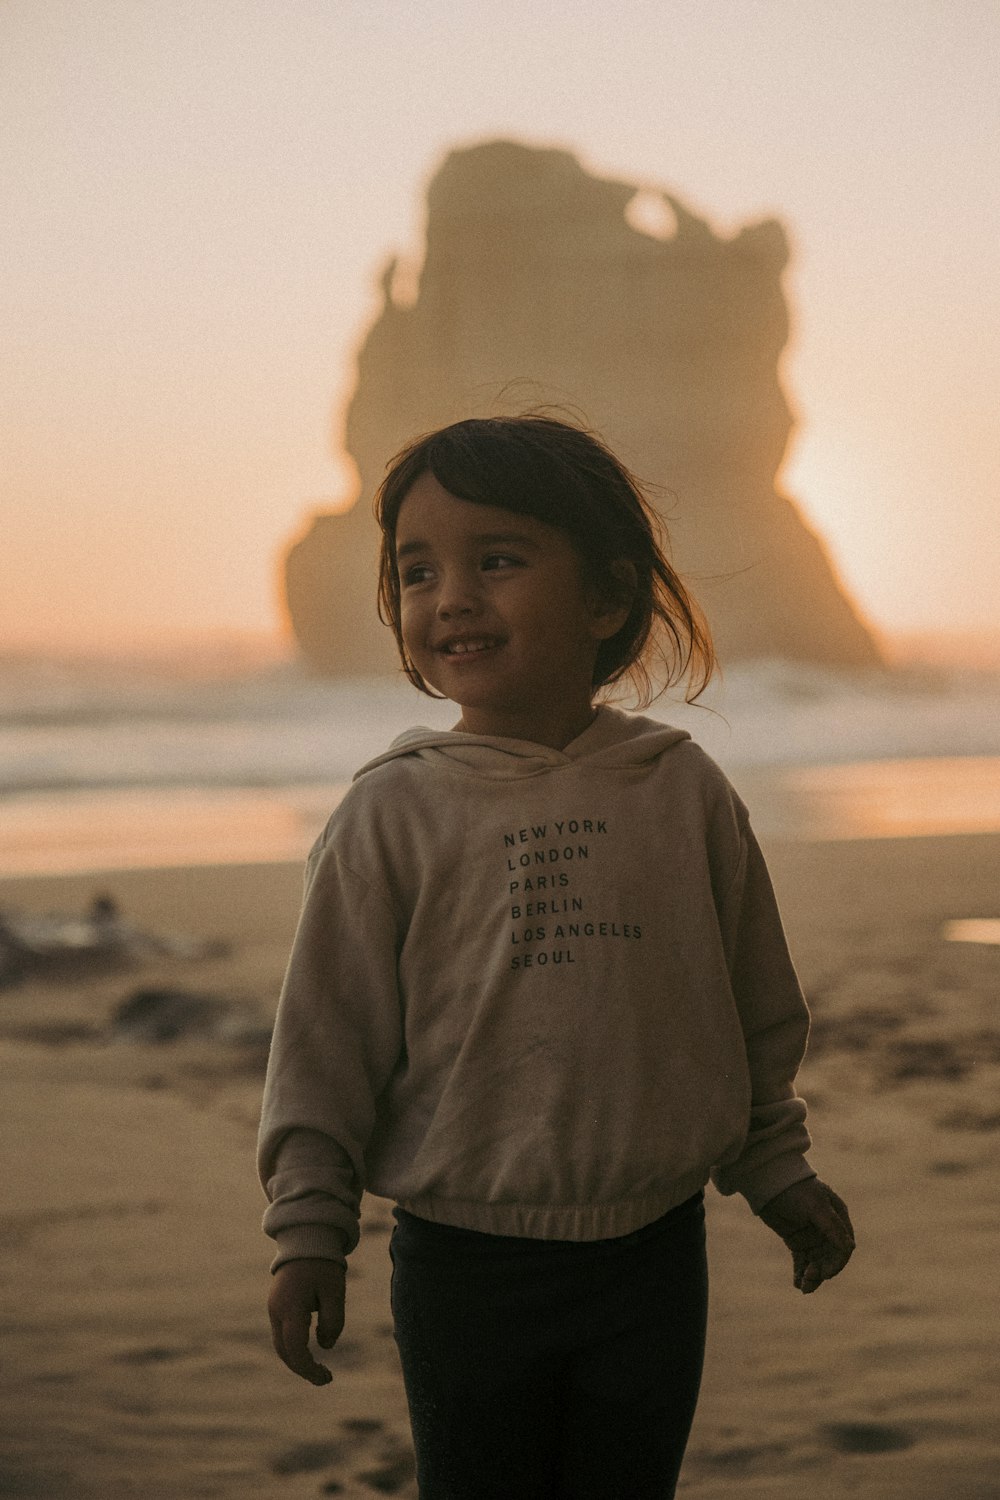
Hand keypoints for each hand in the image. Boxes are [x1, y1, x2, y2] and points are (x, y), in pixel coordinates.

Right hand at [268, 1258, 345, 1384]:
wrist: (305, 1239)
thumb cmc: (323, 1265)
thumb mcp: (335, 1292)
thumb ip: (333, 1321)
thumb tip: (325, 1346)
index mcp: (291, 1308)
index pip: (296, 1350)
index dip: (309, 1369)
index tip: (327, 1378)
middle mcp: (277, 1311)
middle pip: (285, 1352)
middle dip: (303, 1368)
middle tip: (326, 1378)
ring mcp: (274, 1308)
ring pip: (281, 1344)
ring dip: (297, 1359)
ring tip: (319, 1369)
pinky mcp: (276, 1305)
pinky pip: (282, 1334)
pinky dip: (294, 1347)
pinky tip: (310, 1351)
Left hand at [757, 1178, 854, 1293]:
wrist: (768, 1182)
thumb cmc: (795, 1189)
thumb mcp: (815, 1206)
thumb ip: (832, 1227)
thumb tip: (850, 1248)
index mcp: (838, 1217)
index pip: (843, 1247)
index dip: (836, 1263)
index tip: (825, 1273)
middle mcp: (827, 1229)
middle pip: (830, 1258)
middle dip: (822, 1271)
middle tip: (809, 1279)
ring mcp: (812, 1236)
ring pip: (817, 1262)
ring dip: (812, 1276)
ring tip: (803, 1287)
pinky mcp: (796, 1241)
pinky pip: (803, 1261)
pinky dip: (801, 1273)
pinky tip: (797, 1284)